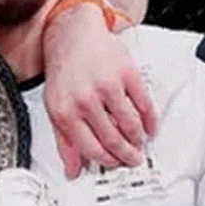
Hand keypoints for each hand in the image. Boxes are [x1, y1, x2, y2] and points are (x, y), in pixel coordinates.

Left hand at [42, 4, 157, 176]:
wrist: (72, 35)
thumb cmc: (64, 72)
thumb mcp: (54, 107)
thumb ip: (64, 141)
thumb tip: (73, 170)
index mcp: (65, 111)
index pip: (90, 148)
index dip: (106, 161)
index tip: (114, 164)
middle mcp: (85, 99)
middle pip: (113, 139)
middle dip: (126, 155)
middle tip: (132, 159)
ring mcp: (107, 86)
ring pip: (130, 125)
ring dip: (137, 139)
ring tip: (139, 143)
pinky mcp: (126, 73)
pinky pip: (143, 104)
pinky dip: (149, 120)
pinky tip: (149, 126)